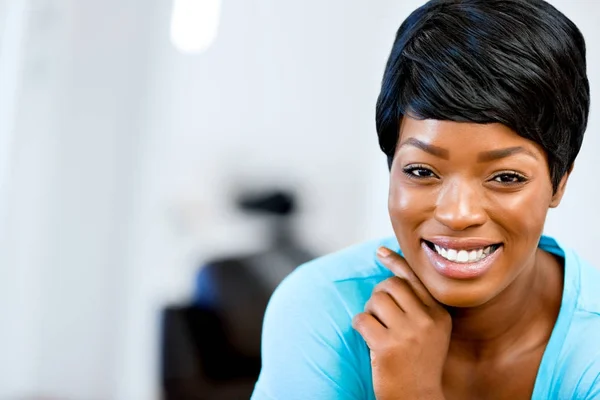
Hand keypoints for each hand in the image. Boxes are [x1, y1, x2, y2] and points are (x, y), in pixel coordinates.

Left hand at [352, 247, 450, 399]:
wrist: (416, 398)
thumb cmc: (418, 362)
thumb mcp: (430, 331)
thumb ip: (418, 305)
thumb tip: (391, 271)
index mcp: (440, 314)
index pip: (415, 278)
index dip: (396, 261)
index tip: (380, 251)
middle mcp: (427, 320)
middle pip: (390, 285)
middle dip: (378, 295)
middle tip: (378, 313)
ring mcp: (408, 333)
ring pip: (375, 300)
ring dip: (369, 311)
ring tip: (375, 328)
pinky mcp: (387, 346)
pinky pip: (362, 319)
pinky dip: (359, 325)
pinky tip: (368, 339)